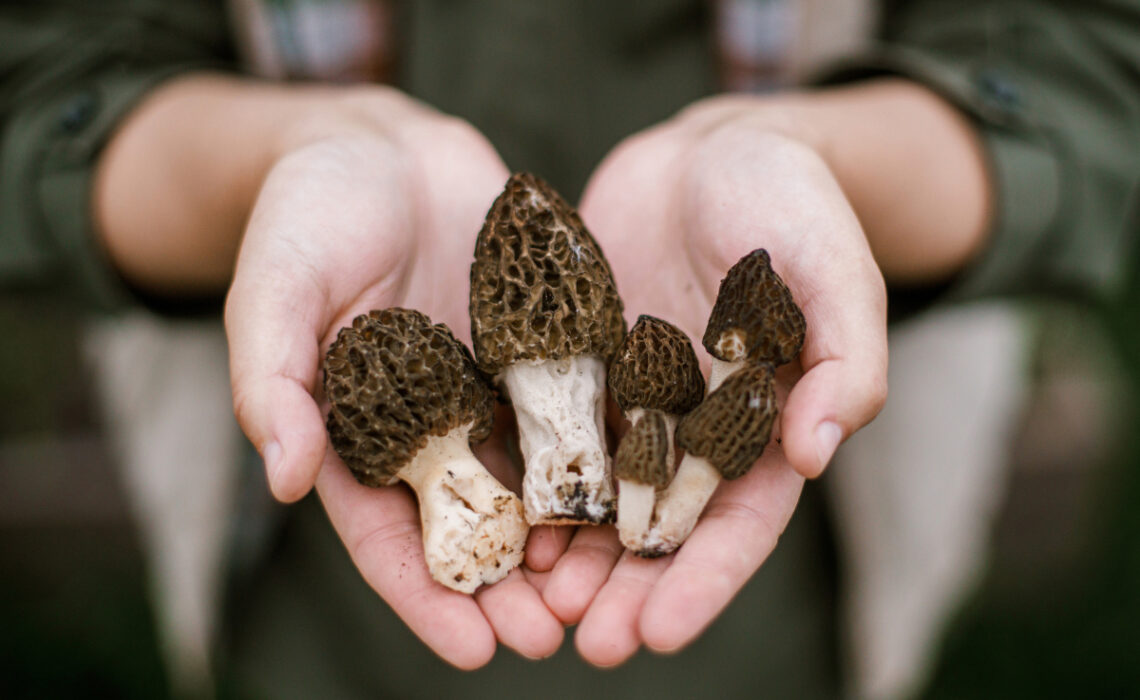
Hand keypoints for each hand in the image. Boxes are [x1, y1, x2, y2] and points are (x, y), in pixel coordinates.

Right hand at [224, 88, 561, 666]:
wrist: (383, 144)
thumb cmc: (310, 212)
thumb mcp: (277, 286)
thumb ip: (273, 377)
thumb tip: (283, 477)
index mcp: (359, 435)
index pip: (388, 536)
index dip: (427, 597)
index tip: (472, 650)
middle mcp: (432, 428)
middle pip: (473, 527)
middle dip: (510, 590)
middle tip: (554, 639)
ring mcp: (491, 392)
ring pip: (535, 483)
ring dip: (568, 543)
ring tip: (608, 591)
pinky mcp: (543, 350)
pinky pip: (579, 409)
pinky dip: (606, 455)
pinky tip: (644, 493)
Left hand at [533, 95, 888, 663]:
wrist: (707, 149)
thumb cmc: (787, 200)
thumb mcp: (833, 268)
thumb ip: (847, 356)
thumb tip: (822, 451)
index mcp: (763, 426)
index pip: (738, 524)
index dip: (702, 583)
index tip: (660, 635)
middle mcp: (693, 430)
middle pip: (659, 531)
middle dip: (625, 592)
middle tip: (584, 640)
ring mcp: (630, 403)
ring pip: (596, 499)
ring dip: (569, 557)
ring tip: (533, 601)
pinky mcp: (577, 370)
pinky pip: (547, 435)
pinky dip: (526, 482)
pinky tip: (497, 518)